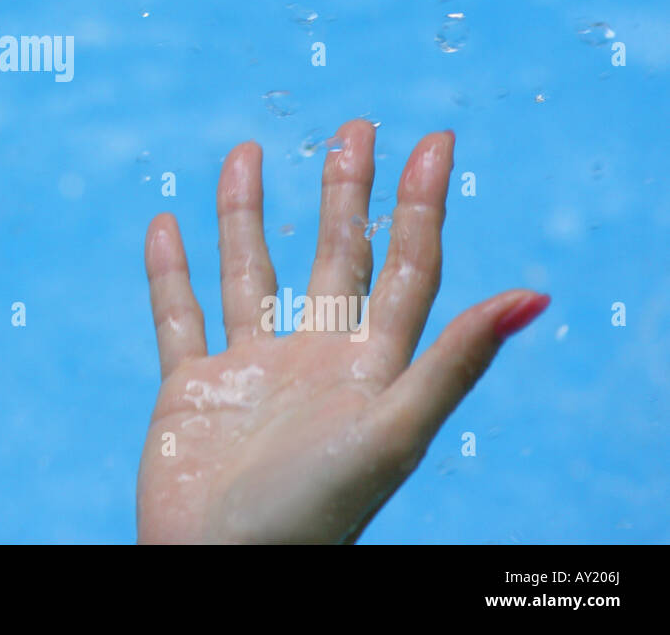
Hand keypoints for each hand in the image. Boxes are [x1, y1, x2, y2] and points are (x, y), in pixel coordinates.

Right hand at [136, 120, 548, 543]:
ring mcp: (249, 372)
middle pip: (335, 259)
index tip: (435, 141)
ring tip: (246, 151)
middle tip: (355, 127)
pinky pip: (178, 316)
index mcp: (367, 369)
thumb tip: (531, 295)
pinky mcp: (189, 388)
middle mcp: (313, 360)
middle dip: (346, 193)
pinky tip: (165, 224)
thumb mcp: (390, 435)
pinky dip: (168, 272)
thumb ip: (450, 363)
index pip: (405, 269)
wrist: (217, 570)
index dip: (421, 205)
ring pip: (250, 273)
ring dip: (247, 214)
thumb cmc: (311, 516)